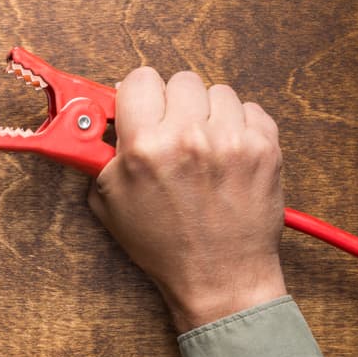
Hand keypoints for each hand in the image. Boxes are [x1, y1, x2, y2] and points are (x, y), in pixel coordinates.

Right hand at [87, 67, 286, 332]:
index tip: (140, 110)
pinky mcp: (265, 147)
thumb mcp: (109, 201)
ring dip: (208, 113)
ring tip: (203, 146)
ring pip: (217, 91)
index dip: (137, 95)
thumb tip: (92, 118)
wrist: (220, 277)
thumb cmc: (162, 244)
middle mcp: (189, 136)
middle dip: (172, 103)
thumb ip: (98, 153)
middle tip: (171, 131)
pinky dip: (239, 126)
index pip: (140, 79)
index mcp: (145, 147)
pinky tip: (228, 154)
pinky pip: (250, 109)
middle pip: (180, 80)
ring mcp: (232, 139)